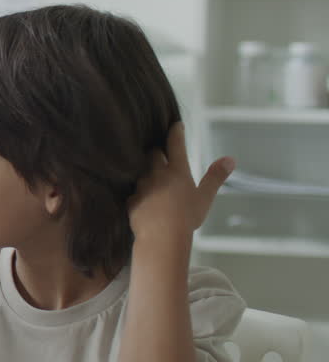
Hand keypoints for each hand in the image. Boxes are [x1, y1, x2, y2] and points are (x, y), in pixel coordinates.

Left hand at [128, 122, 233, 238]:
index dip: (175, 132)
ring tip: (150, 173)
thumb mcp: (205, 197)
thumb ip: (215, 177)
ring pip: (141, 171)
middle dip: (157, 150)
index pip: (175, 144)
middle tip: (160, 150)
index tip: (176, 124)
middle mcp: (156, 174)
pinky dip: (138, 191)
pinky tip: (141, 196)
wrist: (161, 237)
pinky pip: (133, 191)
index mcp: (177, 171)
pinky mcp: (131, 200)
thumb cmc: (187, 217)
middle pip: (153, 153)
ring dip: (146, 171)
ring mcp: (141, 186)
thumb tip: (230, 159)